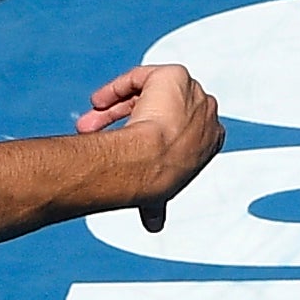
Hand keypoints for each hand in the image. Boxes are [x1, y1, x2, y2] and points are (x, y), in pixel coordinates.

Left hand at [72, 63, 223, 231]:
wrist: (152, 161)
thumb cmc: (158, 178)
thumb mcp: (161, 195)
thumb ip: (158, 206)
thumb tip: (154, 225)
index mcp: (210, 137)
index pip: (179, 128)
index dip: (154, 135)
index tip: (131, 146)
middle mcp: (206, 111)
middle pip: (159, 107)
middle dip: (123, 120)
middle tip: (94, 131)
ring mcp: (192, 90)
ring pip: (146, 92)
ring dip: (114, 107)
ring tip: (89, 123)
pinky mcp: (175, 75)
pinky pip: (141, 77)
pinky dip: (117, 89)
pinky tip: (98, 104)